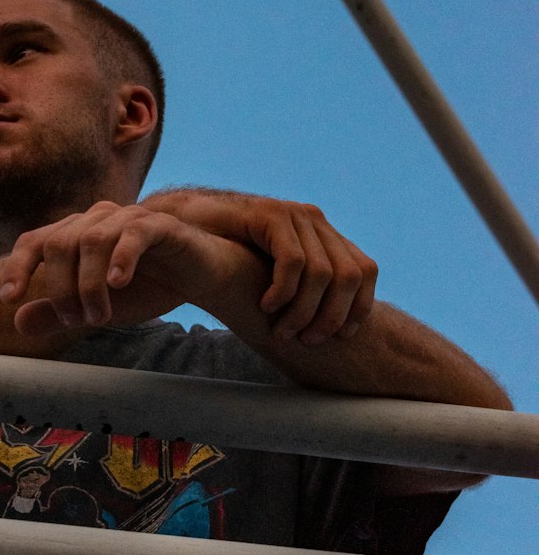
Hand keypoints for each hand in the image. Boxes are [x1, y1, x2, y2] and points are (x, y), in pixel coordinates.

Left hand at [0, 201, 236, 337]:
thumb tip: (18, 322)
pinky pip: (133, 233)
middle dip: (61, 288)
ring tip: (100, 317)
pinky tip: (118, 284)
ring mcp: (129, 218)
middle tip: (76, 320)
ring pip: (92, 240)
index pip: (36, 241)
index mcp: (78, 234)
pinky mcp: (161, 225)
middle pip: (60, 243)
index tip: (9, 298)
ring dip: (89, 284)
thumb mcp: (98, 308)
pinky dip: (121, 258)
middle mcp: (98, 219)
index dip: (18, 267)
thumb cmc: (147, 287)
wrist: (200, 278)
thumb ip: (59, 314)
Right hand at [141, 188, 377, 344]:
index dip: (359, 307)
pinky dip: (283, 292)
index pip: (366, 271)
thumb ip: (305, 291)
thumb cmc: (230, 257)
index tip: (341, 337)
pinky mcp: (270, 214)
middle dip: (331, 316)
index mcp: (325, 235)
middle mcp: (315, 221)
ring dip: (303, 311)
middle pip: (350, 275)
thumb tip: (334, 331)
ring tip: (282, 330)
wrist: (188, 226)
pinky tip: (266, 305)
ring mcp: (294, 215)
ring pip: (322, 273)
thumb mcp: (276, 276)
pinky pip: (293, 262)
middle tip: (306, 340)